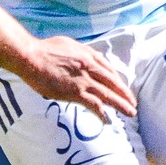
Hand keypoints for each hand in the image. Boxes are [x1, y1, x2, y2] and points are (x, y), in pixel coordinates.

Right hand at [17, 37, 137, 117]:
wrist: (32, 57)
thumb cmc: (45, 50)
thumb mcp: (69, 44)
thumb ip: (81, 51)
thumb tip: (88, 56)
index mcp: (88, 55)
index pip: (109, 68)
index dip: (117, 80)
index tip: (122, 87)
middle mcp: (90, 67)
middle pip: (113, 82)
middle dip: (125, 94)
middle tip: (133, 103)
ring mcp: (84, 80)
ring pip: (108, 94)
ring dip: (121, 105)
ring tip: (130, 113)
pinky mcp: (75, 92)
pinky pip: (93, 104)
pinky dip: (102, 113)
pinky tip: (107, 120)